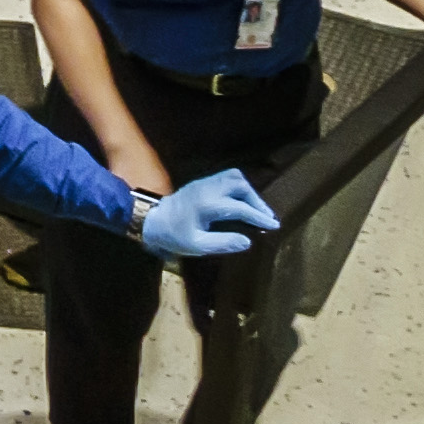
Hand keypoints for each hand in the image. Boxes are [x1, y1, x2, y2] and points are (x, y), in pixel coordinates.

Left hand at [140, 169, 283, 261]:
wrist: (150, 220)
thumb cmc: (172, 235)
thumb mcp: (196, 245)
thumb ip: (223, 243)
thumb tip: (247, 241)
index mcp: (206, 205)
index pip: (240, 208)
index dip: (259, 217)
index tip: (273, 226)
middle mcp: (207, 189)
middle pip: (240, 185)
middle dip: (257, 201)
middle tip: (266, 218)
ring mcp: (203, 183)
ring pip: (234, 177)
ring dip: (249, 192)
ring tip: (257, 210)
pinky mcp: (201, 182)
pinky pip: (226, 177)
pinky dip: (239, 188)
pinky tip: (242, 202)